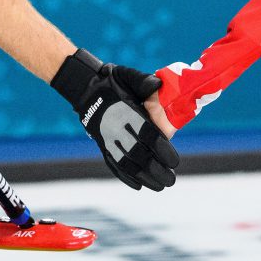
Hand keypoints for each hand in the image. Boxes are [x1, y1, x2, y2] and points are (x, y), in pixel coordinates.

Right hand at [51, 49, 179, 190]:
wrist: (86, 87)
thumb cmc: (112, 81)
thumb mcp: (128, 75)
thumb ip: (143, 81)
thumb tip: (158, 84)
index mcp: (127, 114)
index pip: (147, 136)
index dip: (161, 150)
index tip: (174, 161)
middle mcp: (117, 130)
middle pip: (139, 155)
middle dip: (156, 169)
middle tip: (171, 179)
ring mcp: (108, 139)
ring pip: (127, 164)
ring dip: (144, 177)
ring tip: (160, 185)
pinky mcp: (102, 144)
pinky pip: (112, 164)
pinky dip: (124, 176)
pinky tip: (137, 185)